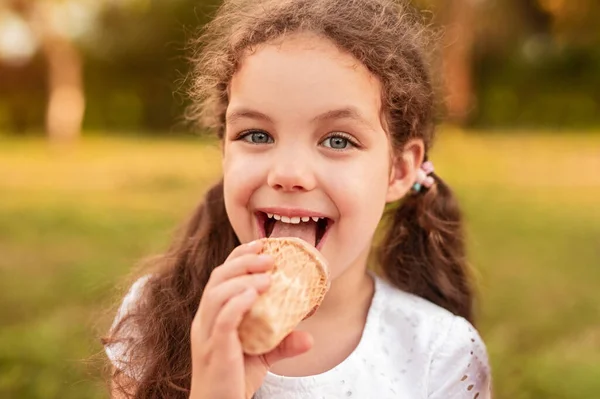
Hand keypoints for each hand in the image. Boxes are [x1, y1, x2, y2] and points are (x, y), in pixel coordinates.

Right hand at [189, 241, 312, 398]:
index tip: (263, 245)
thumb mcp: (261, 357)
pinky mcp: (213, 352)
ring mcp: (206, 336)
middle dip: (243, 262)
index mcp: (212, 315)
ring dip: (243, 280)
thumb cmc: (234, 379)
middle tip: (269, 258)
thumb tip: (310, 338)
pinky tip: (255, 296)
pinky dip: (237, 304)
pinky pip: (222, 321)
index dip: (240, 257)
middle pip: (217, 279)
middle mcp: (204, 321)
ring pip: (216, 295)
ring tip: (267, 277)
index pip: (221, 276)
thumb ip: (281, 344)